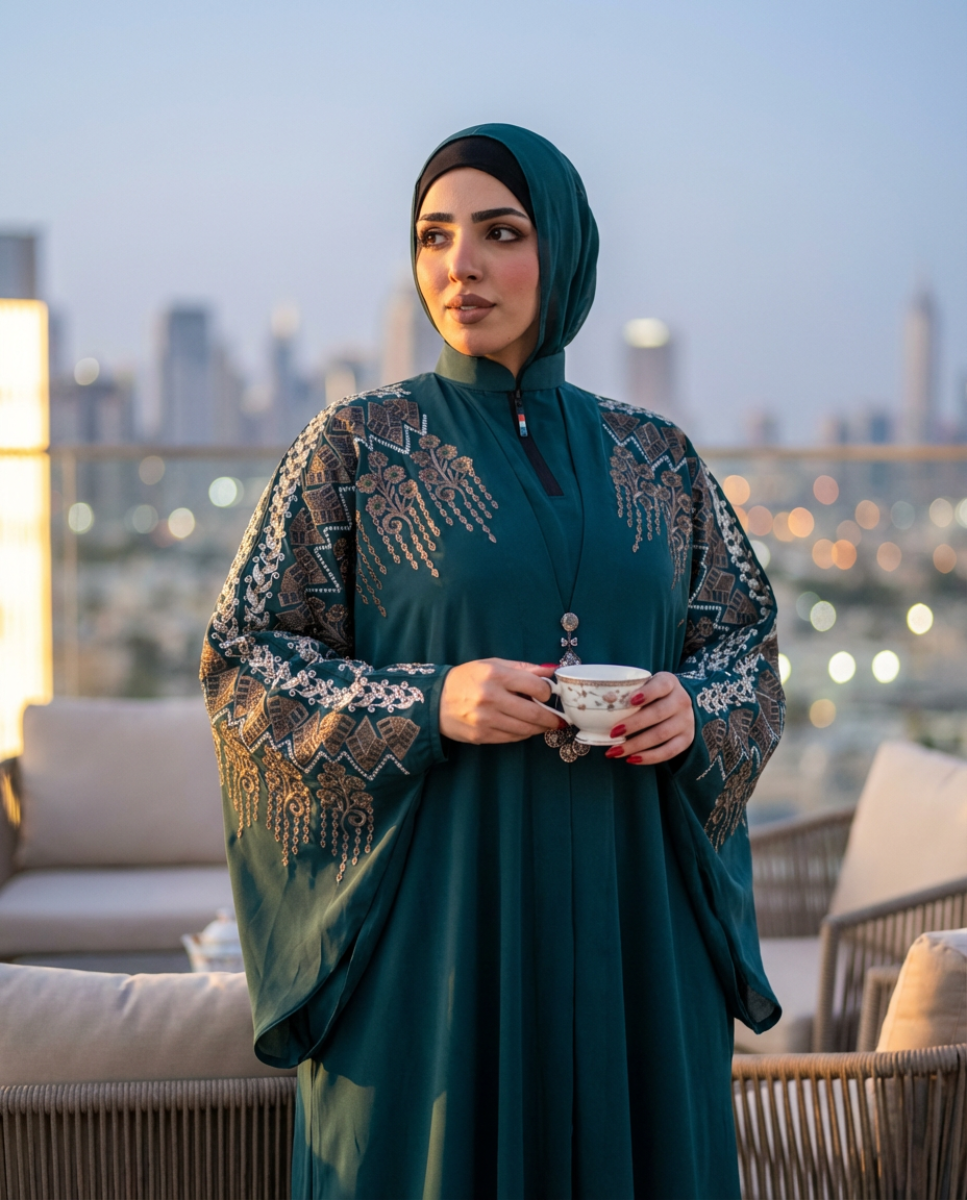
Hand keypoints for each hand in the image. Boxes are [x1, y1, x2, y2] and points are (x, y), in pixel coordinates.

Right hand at [440, 659, 563, 744]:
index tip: (549, 694)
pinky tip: (525, 728)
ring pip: (525, 729)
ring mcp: (486, 720)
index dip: (548, 692)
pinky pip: (512, 738)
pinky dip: (523, 734)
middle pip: (534, 712)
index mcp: (495, 675)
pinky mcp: (482, 736)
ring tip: (546, 725)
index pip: (535, 686)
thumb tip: (551, 672)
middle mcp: (491, 698)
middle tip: (559, 719)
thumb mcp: (492, 664)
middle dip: (551, 718)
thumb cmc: (466, 679)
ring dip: (540, 728)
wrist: (434, 700)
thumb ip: (523, 668)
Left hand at [603, 672, 694, 765]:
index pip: (661, 685)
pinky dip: (649, 757)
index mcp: (669, 682)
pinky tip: (631, 759)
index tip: (630, 700)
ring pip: (661, 735)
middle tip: (612, 732)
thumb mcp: (645, 684)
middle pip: (658, 713)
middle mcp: (682, 701)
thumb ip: (627, 690)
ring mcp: (686, 721)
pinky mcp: (686, 739)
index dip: (647, 693)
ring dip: (636, 744)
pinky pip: (668, 752)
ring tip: (614, 751)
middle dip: (634, 724)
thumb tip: (592, 703)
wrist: (678, 703)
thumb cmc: (652, 694)